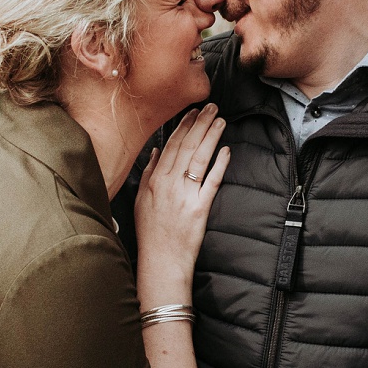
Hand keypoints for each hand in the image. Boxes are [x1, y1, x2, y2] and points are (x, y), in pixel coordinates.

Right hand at [135, 105, 228, 296]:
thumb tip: (156, 151)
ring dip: (211, 137)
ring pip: (199, 158)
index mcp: (154, 180)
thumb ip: (149, 173)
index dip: (184, 126)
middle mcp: (168, 184)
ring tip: (220, 120)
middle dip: (200, 123)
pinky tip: (226, 150)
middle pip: (187, 146)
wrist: (161, 261)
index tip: (193, 111)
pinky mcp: (199, 208)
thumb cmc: (151, 233)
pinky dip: (219, 164)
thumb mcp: (141, 200)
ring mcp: (184, 195)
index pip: (171, 145)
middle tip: (211, 107)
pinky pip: (211, 181)